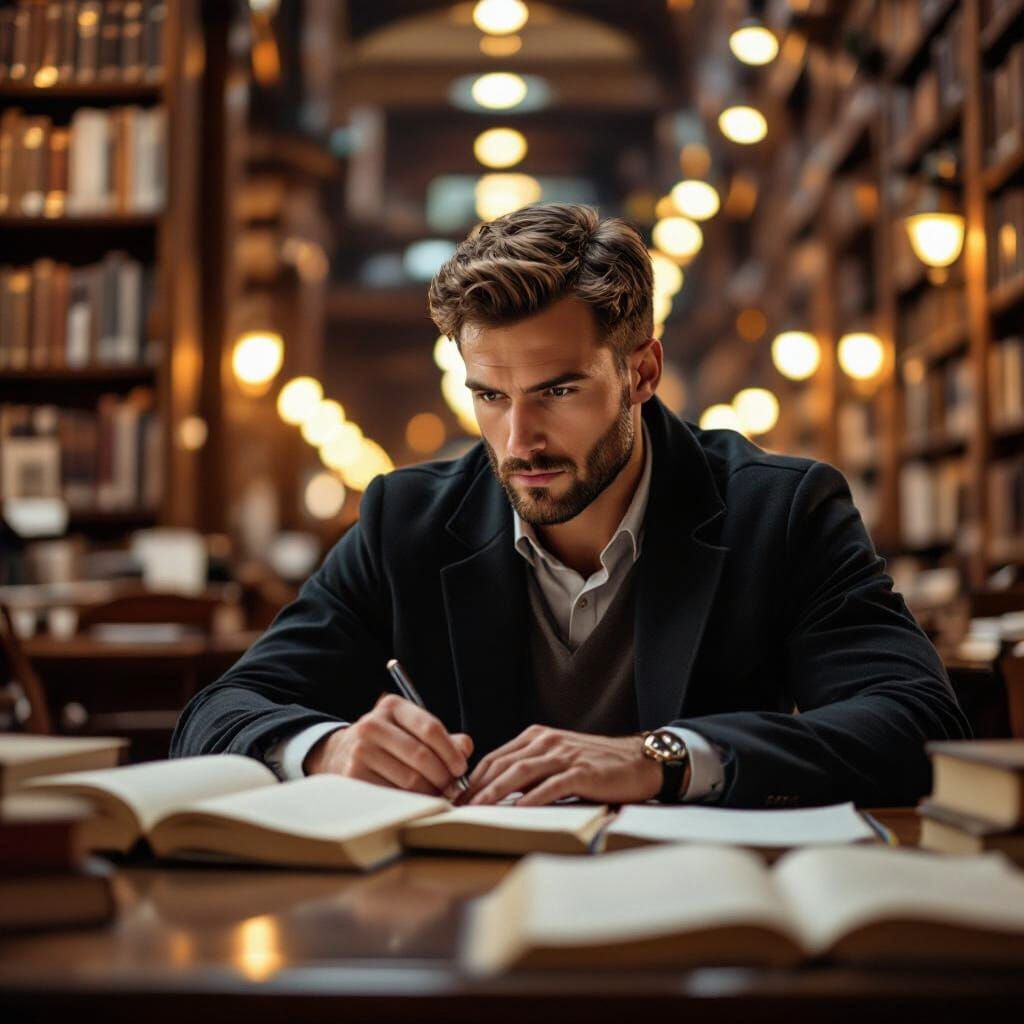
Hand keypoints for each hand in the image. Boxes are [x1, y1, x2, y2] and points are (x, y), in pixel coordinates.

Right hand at [304, 693, 472, 797]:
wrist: (342, 753)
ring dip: (430, 792)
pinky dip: (411, 801)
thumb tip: (465, 748)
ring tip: (437, 795)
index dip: (451, 752)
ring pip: (410, 779)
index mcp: (393, 707)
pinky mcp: (353, 776)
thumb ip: (444, 738)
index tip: (461, 768)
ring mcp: (360, 750)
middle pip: (422, 756)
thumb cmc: (389, 743)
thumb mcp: (412, 730)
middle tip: (453, 788)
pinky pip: (394, 794)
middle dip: (443, 776)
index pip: (430, 728)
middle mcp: (373, 724)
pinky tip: (417, 800)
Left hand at [464, 726, 669, 805]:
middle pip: (503, 764)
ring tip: (479, 809)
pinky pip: (551, 785)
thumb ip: (532, 768)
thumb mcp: (558, 758)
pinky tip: (519, 809)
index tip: (459, 799)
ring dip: (496, 792)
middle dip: (478, 788)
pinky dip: (532, 798)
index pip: (496, 757)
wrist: (638, 761)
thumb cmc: (596, 764)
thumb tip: (500, 791)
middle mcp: (547, 741)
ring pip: (521, 773)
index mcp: (538, 736)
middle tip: (459, 809)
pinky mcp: (582, 772)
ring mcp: (564, 755)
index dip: (475, 778)